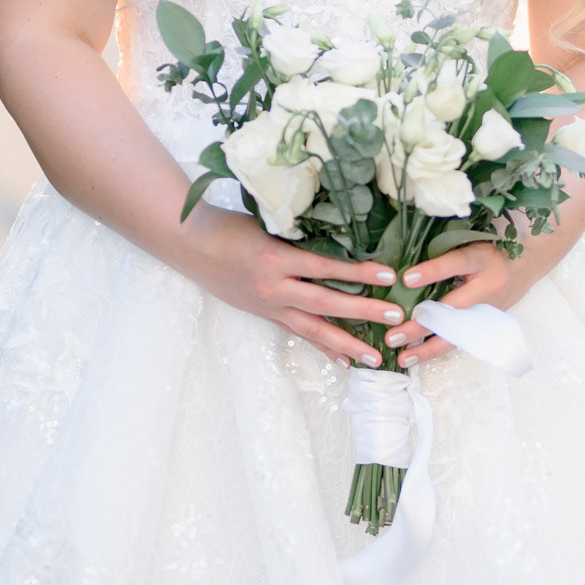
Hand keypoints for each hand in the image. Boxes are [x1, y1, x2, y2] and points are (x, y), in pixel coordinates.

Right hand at [183, 208, 400, 366]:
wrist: (189, 244)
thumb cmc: (229, 225)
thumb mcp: (268, 223)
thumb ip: (300, 235)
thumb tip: (343, 235)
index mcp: (276, 259)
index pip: (325, 268)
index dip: (358, 272)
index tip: (388, 275)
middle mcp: (273, 288)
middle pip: (325, 304)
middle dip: (362, 312)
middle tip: (395, 318)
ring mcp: (268, 305)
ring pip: (313, 329)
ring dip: (346, 344)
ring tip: (374, 358)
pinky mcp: (264, 314)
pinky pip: (298, 333)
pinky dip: (321, 347)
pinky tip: (342, 361)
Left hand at [386, 235, 538, 366]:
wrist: (527, 265)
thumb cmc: (490, 250)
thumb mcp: (471, 243)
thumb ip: (445, 252)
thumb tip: (404, 267)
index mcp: (482, 259)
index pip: (456, 263)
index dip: (432, 271)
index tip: (406, 279)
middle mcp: (489, 286)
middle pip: (453, 309)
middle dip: (421, 325)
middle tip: (393, 335)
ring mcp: (490, 309)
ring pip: (458, 333)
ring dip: (428, 347)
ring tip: (403, 357)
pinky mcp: (489, 324)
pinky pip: (461, 340)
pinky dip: (437, 350)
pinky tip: (416, 356)